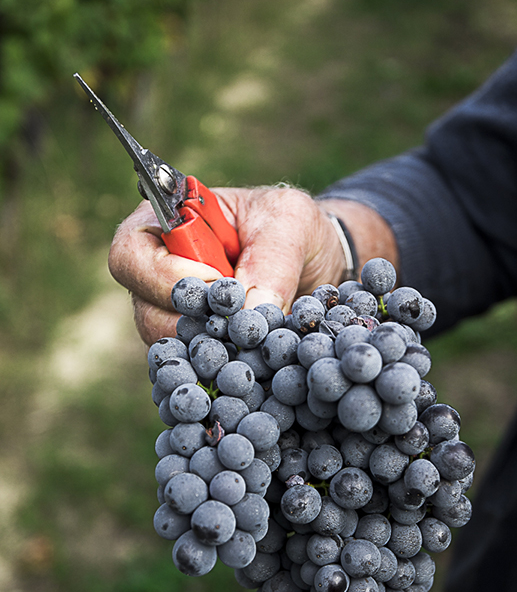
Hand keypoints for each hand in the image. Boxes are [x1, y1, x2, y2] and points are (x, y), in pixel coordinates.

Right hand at [108, 184, 396, 344]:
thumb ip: (270, 261)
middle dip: (197, 323)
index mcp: (160, 224)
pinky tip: (256, 359)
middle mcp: (152, 273)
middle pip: (145, 311)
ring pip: (168, 347)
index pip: (132, 256)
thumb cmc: (289, 225)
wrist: (310, 259)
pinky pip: (193, 367)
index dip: (171, 278)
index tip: (222, 286)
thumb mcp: (290, 223)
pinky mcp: (191, 345)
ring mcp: (167, 314)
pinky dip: (225, 367)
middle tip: (245, 323)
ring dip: (214, 349)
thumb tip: (247, 317)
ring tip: (258, 340)